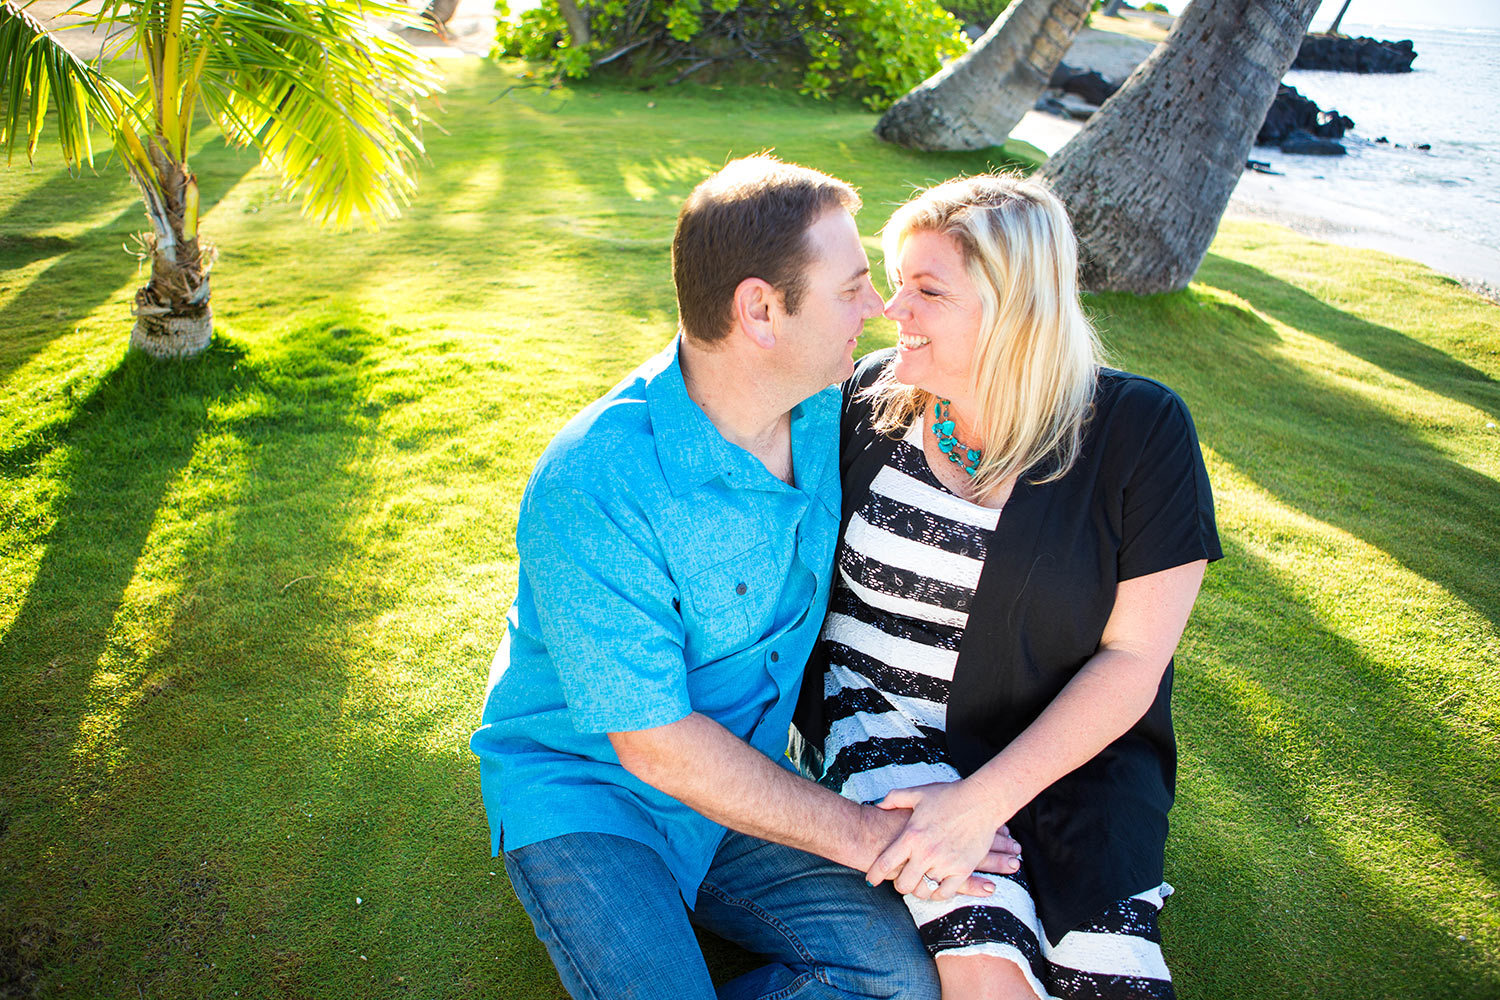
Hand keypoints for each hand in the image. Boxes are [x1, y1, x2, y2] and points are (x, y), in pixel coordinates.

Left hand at [858, 804, 1001, 898]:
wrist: (981, 800)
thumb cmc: (950, 795)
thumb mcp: (918, 793)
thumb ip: (894, 798)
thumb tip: (878, 804)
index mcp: (912, 835)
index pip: (886, 863)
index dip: (875, 874)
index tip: (871, 880)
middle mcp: (926, 853)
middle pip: (903, 884)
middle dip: (899, 885)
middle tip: (900, 881)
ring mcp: (945, 863)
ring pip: (924, 890)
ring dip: (919, 888)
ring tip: (919, 883)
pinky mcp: (963, 869)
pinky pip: (945, 892)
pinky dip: (938, 893)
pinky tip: (936, 887)